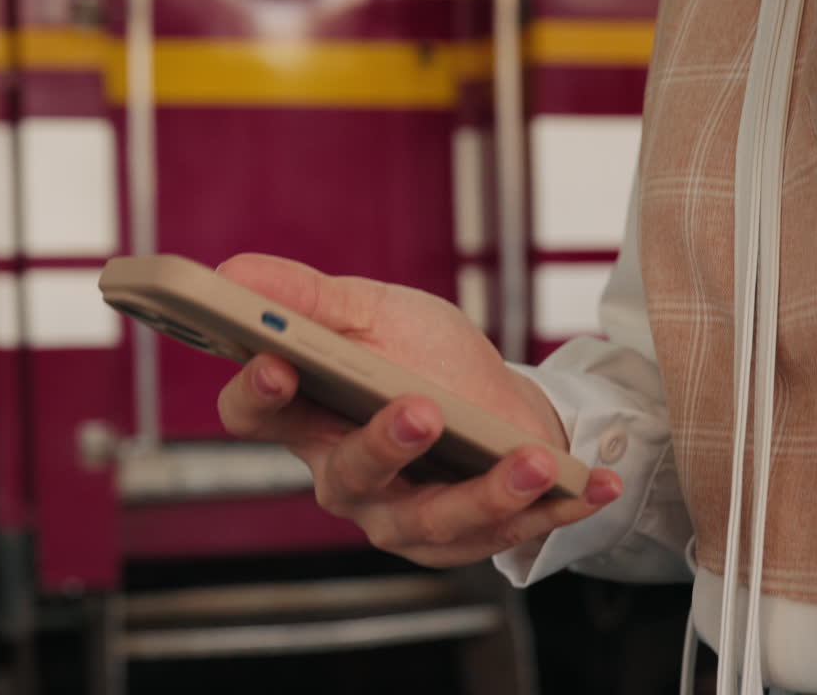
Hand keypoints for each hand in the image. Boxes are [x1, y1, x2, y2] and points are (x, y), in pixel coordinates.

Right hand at [215, 253, 621, 567]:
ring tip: (529, 461)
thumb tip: (231, 271)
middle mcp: (341, 475)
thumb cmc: (429, 358)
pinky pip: (494, 537)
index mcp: (309, 415)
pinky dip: (545, 509)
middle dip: (383, 445)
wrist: (502, 407)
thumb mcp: (375, 310)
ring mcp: (396, 517)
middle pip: (346, 473)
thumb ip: (309, 297)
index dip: (255, 393)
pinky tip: (585, 485)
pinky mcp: (451, 545)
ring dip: (482, 493)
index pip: (253, 414)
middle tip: (420, 408)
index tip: (275, 363)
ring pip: (424, 519)